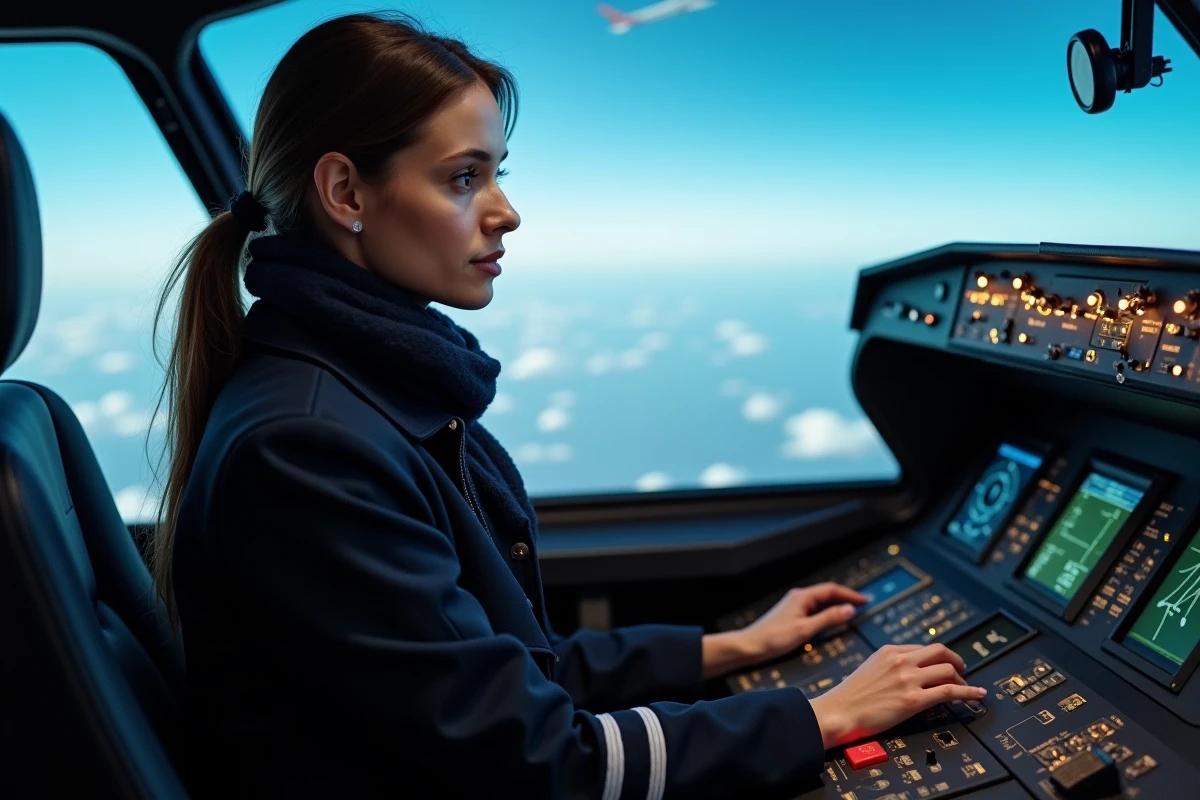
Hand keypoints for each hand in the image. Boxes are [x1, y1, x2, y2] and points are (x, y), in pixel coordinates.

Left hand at [740, 582, 867, 663]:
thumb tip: (849, 609)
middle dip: (845, 598)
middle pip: (827, 594)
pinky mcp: (791, 615)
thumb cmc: (774, 638)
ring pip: (820, 602)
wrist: (750, 646)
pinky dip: (826, 613)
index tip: (865, 600)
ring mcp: (794, 606)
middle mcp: (798, 598)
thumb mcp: (805, 630)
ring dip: (836, 606)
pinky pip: (814, 610)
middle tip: (863, 605)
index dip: (850, 594)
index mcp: (802, 597)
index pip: (831, 590)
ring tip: (852, 613)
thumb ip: (828, 619)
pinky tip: (831, 622)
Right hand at [808, 644, 987, 748]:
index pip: (923, 647)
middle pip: (940, 651)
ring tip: (967, 687)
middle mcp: (900, 661)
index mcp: (888, 651)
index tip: (944, 664)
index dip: (938, 657)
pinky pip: (949, 691)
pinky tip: (977, 694)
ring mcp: (908, 679)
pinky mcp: (913, 700)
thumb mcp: (868, 669)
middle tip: (961, 670)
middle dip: (956, 661)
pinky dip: (968, 692)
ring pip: (948, 670)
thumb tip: (906, 672)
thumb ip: (888, 666)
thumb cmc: (849, 696)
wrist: (839, 712)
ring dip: (962, 678)